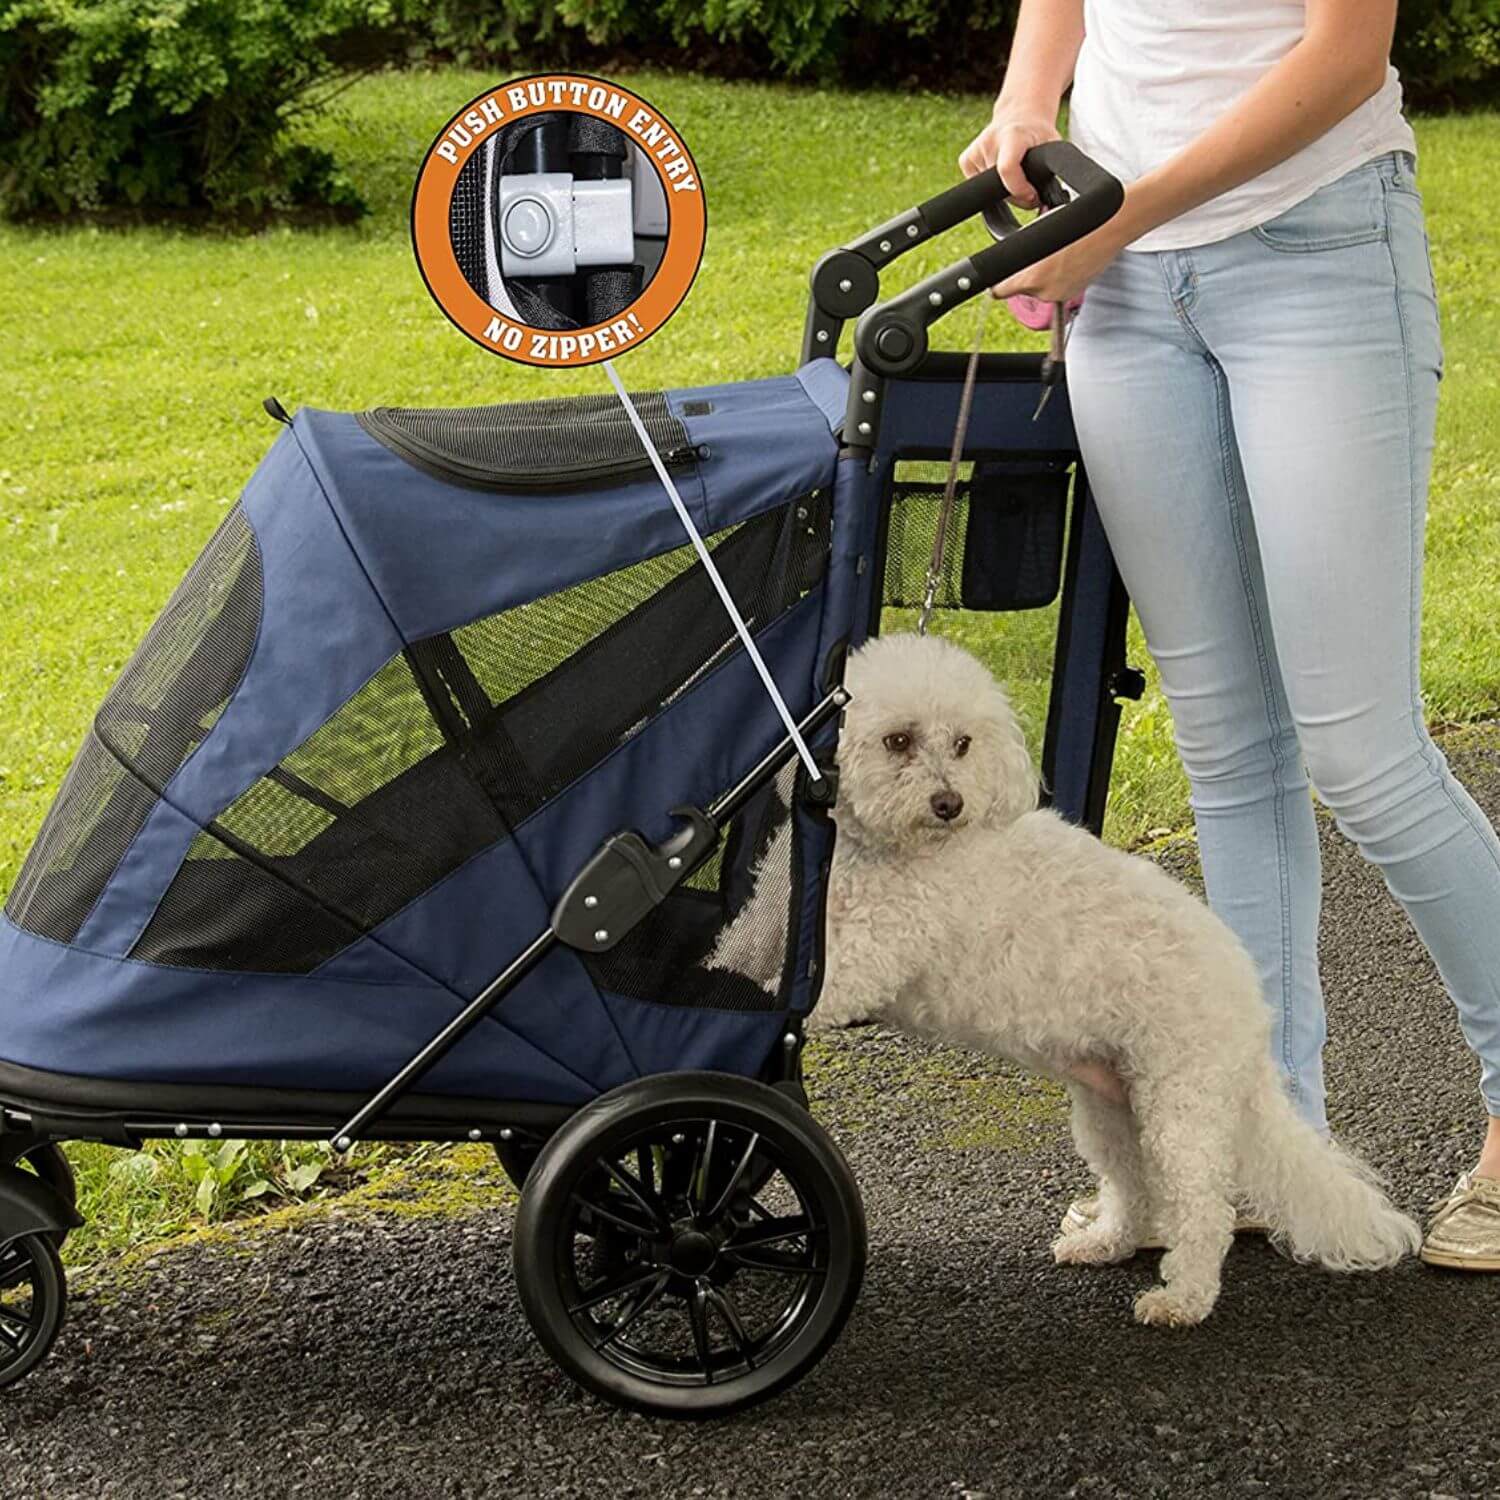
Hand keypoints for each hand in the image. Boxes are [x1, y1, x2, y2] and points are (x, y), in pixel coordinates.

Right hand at [958, 111, 1059, 207]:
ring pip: (990, 192)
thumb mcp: (1053, 146)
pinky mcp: (965, 160)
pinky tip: (999, 170)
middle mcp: (990, 141)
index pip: (1007, 169)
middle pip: (1000, 187)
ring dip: (1005, 190)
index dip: (1020, 190)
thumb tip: (1045, 201)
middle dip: (1017, 195)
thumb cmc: (1038, 134)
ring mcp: (975, 151)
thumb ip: (1051, 172)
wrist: (1021, 114)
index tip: (1032, 195)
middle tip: (1028, 186)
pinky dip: (991, 186)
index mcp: (1012, 135)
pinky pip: (979, 187)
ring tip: (1015, 170)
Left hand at [990, 215, 1131, 303]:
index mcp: (1030, 278)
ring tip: (1058, 255)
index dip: (998, 283)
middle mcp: (1043, 292)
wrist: (1107, 227)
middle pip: (1022, 289)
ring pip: (1040, 289)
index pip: (999, 291)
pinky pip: (1057, 288)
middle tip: (1039, 256)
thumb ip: (1018, 250)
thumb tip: (1007, 256)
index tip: (998, 279)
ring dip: (1044, 277)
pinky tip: (1068, 261)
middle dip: (1026, 275)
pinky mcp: (1072, 294)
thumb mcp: (1035, 232)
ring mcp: (1059, 295)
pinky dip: (1059, 279)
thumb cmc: (1074, 223)